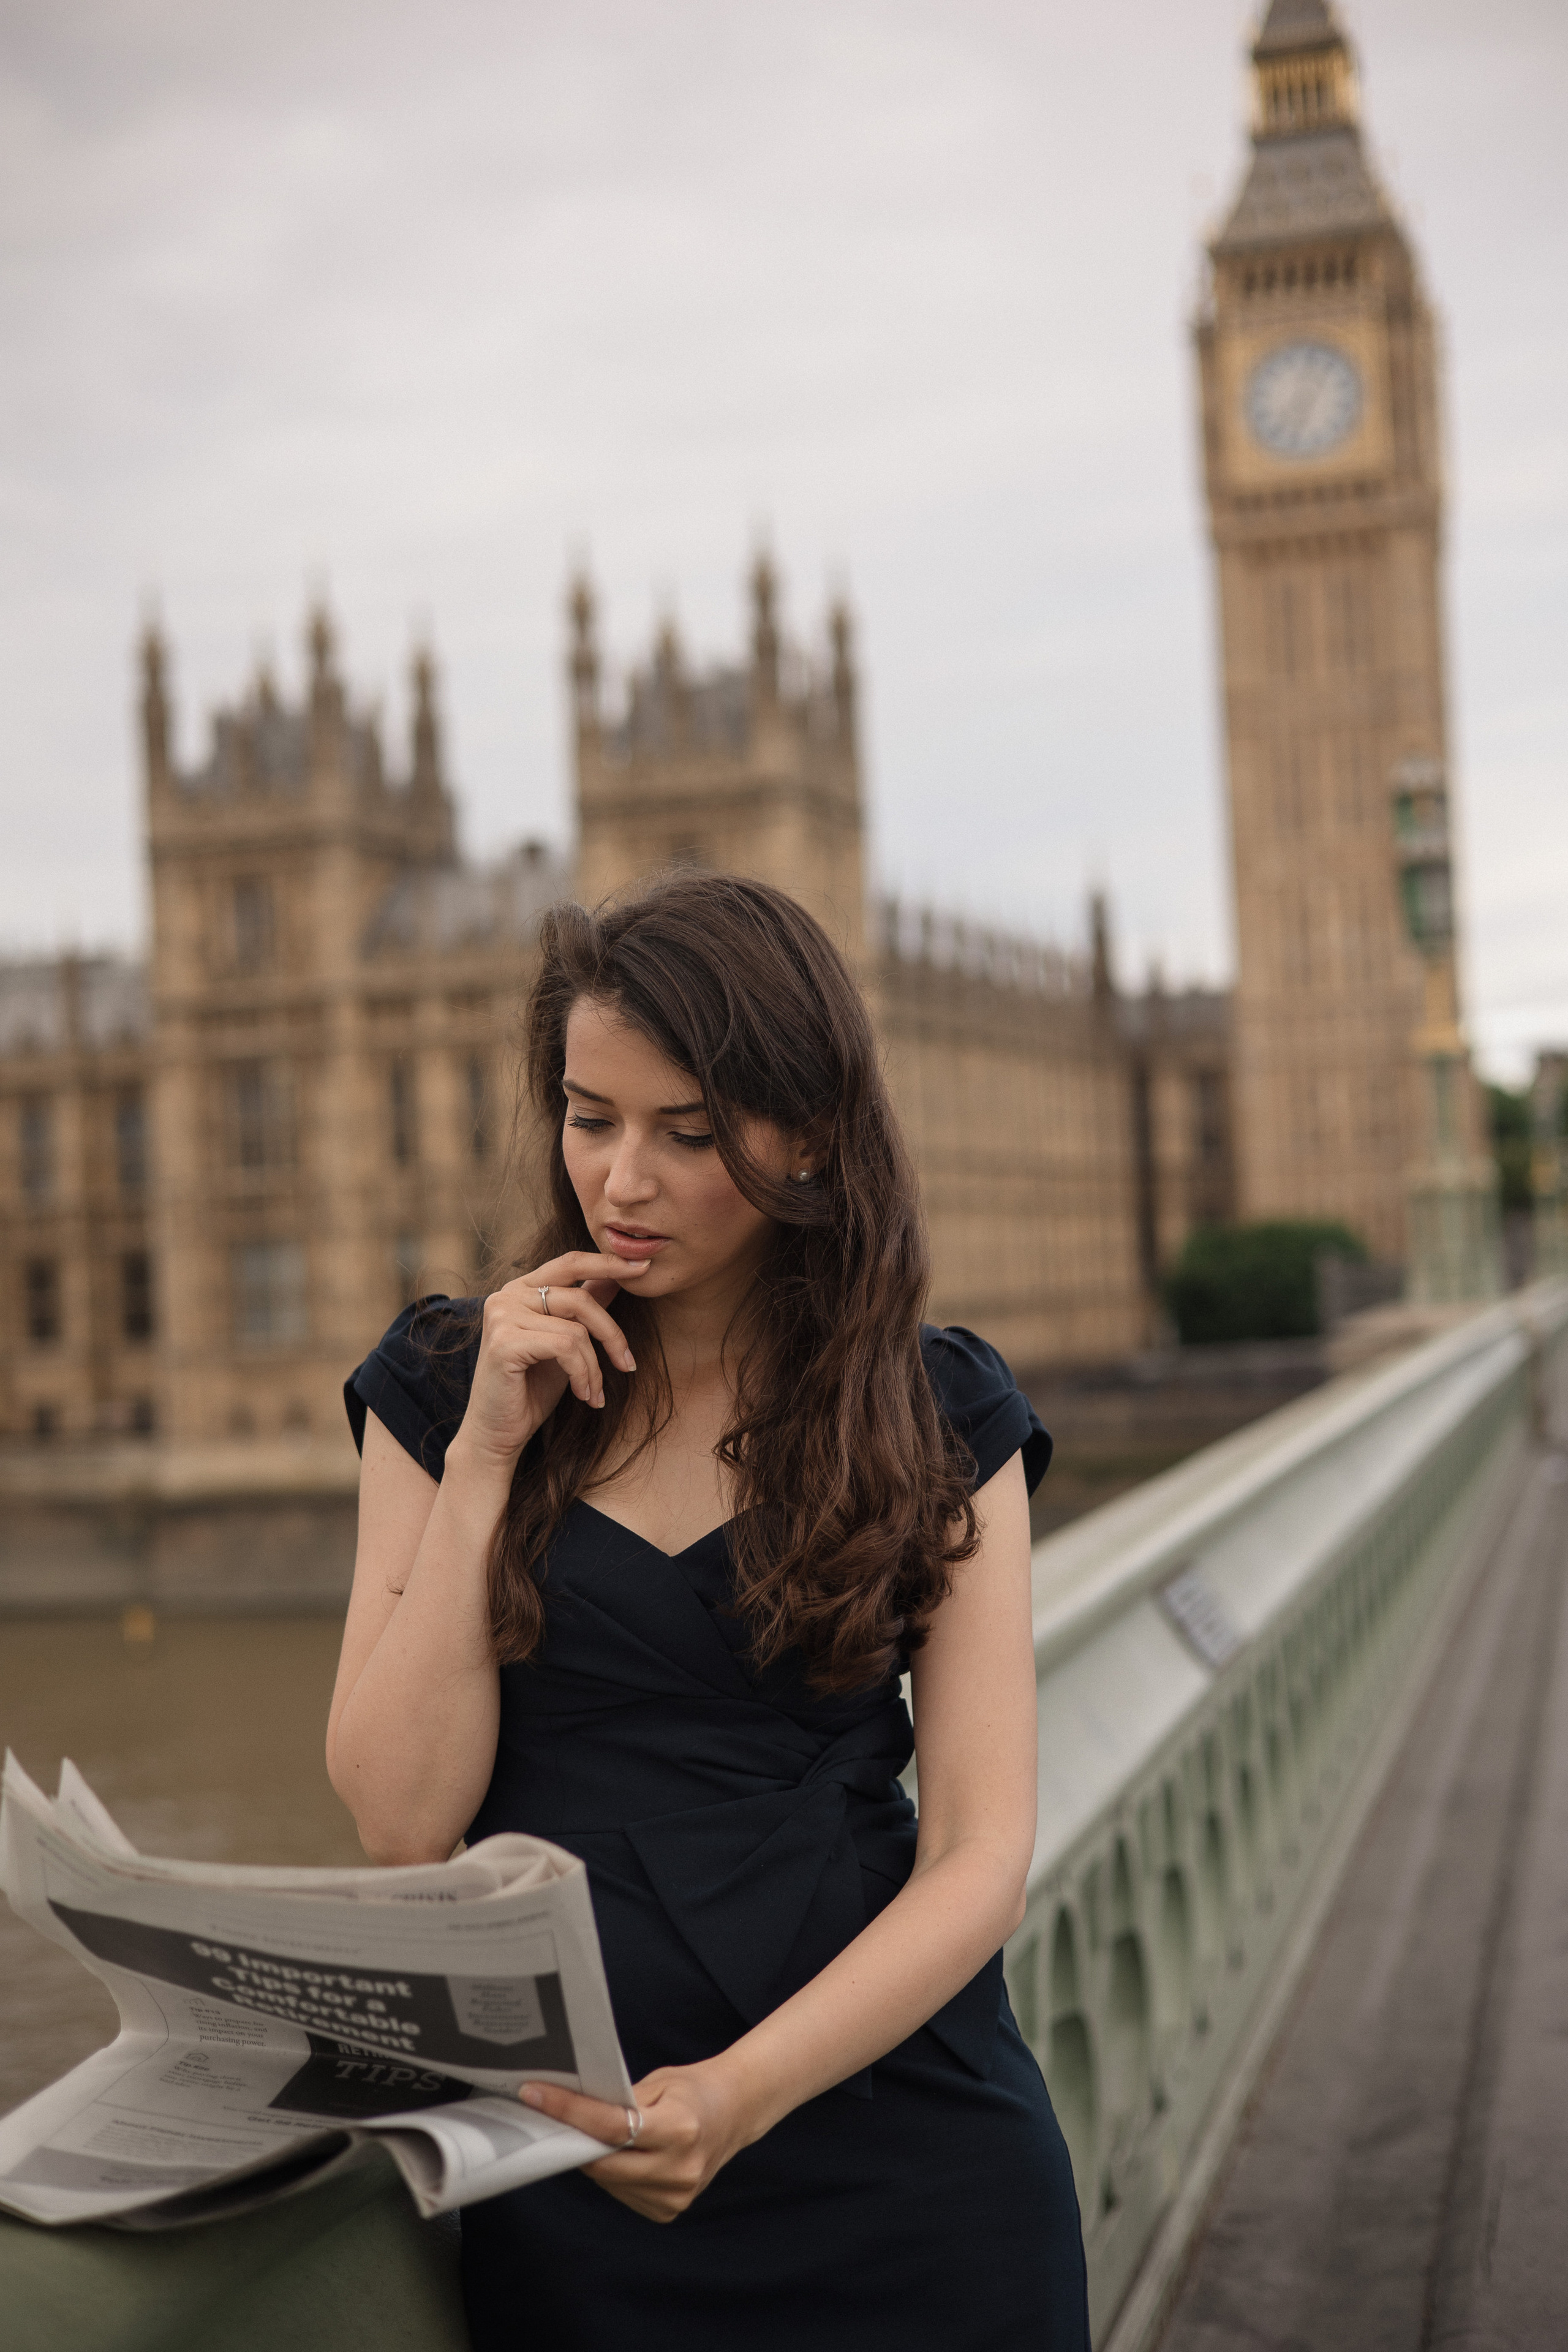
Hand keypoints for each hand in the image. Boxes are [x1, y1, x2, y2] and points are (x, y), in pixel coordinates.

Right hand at [449, 1254, 648, 1474]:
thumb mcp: (567, 1344)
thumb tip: (615, 1278)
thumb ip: (584, 1308)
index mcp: (520, 1289)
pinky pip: (565, 1347)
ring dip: (595, 1367)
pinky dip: (582, 1374)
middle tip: (628, 1365)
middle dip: (612, 1333)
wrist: (498, 1434)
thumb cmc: (531, 1390)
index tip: (644, 1266)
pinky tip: (582, 1395)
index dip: (609, 1262)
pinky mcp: (504, 1342)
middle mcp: (506, 1295)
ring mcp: (502, 1316)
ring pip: (576, 1329)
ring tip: (594, 1393)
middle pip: (580, 1297)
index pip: (571, 1263)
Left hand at [520, 2061, 750, 2223]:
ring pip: (609, 2182)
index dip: (569, 2111)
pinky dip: (614, 2175)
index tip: (535, 2094)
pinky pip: (623, 2194)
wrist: (734, 2112)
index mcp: (680, 2128)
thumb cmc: (693, 2090)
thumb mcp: (659, 2082)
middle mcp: (679, 2168)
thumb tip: (571, 2111)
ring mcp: (676, 2195)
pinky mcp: (669, 2210)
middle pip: (604, 2162)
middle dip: (576, 2139)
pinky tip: (627, 2156)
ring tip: (605, 2134)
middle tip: (556, 2114)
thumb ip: (620, 2102)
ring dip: (596, 2158)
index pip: (610, 2127)